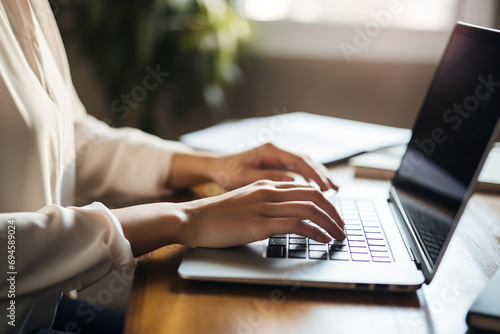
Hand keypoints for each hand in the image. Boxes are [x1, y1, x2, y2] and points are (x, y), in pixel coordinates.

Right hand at [177, 180, 345, 247]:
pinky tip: (323, 240)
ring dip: (330, 223)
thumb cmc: (217, 215)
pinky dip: (315, 232)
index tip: (333, 215)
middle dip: (334, 211)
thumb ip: (265, 204)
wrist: (193, 219)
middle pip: (313, 195)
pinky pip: (296, 225)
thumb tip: (285, 217)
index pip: (305, 187)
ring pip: (309, 209)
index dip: (325, 201)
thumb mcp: (245, 202)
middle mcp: (268, 191)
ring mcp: (264, 206)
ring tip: (339, 236)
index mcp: (265, 185)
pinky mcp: (259, 224)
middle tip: (343, 226)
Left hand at [209, 143, 338, 191]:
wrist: (215, 168)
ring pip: (305, 165)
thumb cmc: (226, 172)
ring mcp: (277, 157)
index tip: (325, 188)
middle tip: (336, 190)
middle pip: (307, 161)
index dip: (315, 174)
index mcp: (270, 150)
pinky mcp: (276, 165)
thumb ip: (268, 178)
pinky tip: (317, 190)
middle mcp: (277, 151)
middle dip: (322, 175)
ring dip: (319, 177)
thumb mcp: (244, 177)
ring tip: (333, 191)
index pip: (299, 160)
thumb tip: (293, 181)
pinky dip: (309, 180)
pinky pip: (298, 171)